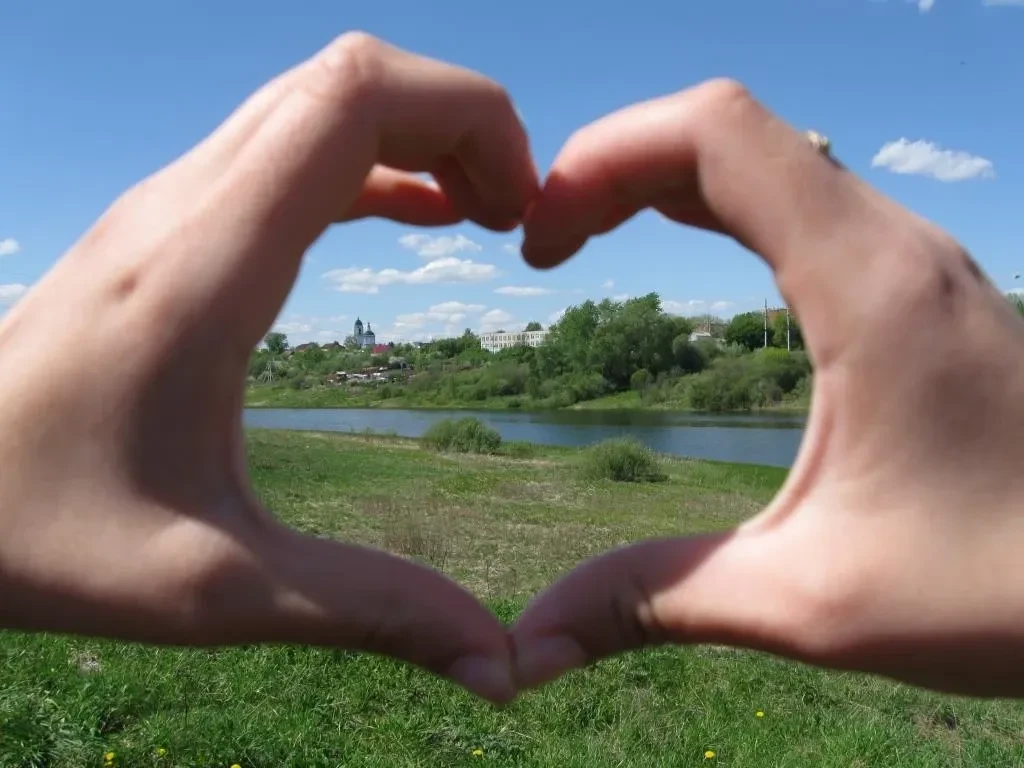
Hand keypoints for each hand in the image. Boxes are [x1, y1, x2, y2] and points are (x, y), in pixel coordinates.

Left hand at [0, 33, 537, 703]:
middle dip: (460, 121)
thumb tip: (500, 664)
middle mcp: (186, 207)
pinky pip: (291, 151)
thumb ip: (369, 611)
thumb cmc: (33, 534)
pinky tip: (418, 215)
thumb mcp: (212, 589)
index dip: (468, 117)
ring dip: (418, 136)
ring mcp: (170, 207)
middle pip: (350, 77)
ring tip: (483, 217)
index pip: (355, 96)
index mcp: (207, 267)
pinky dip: (374, 164)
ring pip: (319, 102)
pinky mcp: (167, 229)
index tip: (523, 213)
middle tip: (516, 220)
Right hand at [512, 80, 1023, 697]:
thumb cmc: (1004, 589)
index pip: (715, 133)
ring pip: (766, 158)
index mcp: (868, 285)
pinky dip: (716, 203)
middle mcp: (895, 247)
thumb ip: (657, 600)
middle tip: (544, 246)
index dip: (603, 160)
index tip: (539, 246)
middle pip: (728, 131)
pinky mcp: (919, 289)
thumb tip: (530, 643)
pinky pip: (799, 201)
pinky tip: (684, 254)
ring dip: (662, 179)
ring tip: (585, 240)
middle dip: (614, 167)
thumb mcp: (810, 601)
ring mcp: (913, 261)